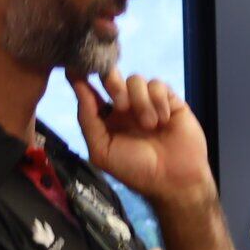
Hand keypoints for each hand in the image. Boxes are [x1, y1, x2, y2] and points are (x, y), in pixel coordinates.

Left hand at [70, 67, 213, 207]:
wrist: (175, 181)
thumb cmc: (136, 171)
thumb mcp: (102, 151)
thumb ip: (87, 120)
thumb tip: (78, 87)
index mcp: (106, 118)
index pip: (89, 90)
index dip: (81, 77)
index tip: (75, 69)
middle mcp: (125, 107)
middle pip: (111, 76)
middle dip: (112, 83)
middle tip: (122, 106)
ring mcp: (147, 102)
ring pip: (136, 80)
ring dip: (141, 102)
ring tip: (150, 125)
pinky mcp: (169, 101)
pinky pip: (158, 85)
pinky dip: (159, 101)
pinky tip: (164, 121)